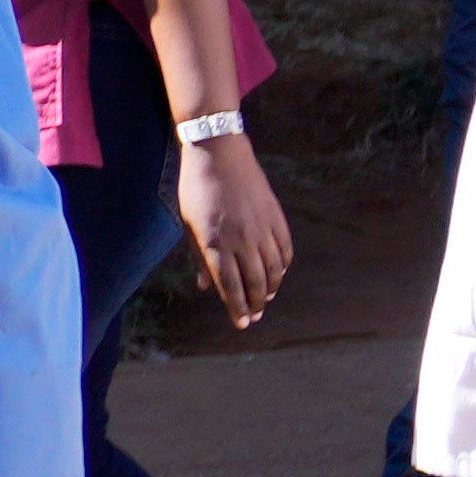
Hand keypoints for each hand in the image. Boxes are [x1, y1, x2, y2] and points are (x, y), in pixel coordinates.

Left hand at [173, 131, 291, 329]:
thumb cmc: (196, 190)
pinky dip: (283, 265)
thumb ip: (200, 258)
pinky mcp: (274, 216)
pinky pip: (285, 249)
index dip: (237, 309)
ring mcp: (260, 228)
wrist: (218, 153)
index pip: (230, 287)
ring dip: (271, 288)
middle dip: (255, 304)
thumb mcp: (190, 225)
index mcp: (215, 244)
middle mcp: (241, 240)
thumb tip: (206, 287)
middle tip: (255, 315)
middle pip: (254, 283)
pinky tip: (278, 272)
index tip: (242, 323)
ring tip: (265, 297)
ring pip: (274, 269)